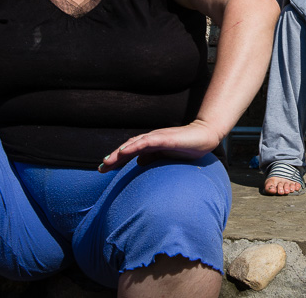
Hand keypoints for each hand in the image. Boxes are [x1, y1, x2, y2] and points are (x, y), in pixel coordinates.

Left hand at [98, 119, 222, 171]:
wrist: (205, 136)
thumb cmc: (187, 147)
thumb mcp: (166, 155)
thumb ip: (153, 158)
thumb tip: (139, 163)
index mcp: (151, 145)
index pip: (130, 152)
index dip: (117, 160)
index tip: (104, 170)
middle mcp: (151, 139)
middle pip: (128, 148)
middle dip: (114, 158)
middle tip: (101, 168)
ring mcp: (157, 137)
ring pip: (133, 144)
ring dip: (120, 153)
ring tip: (108, 161)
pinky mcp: (164, 138)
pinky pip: (146, 142)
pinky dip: (134, 146)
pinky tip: (125, 151)